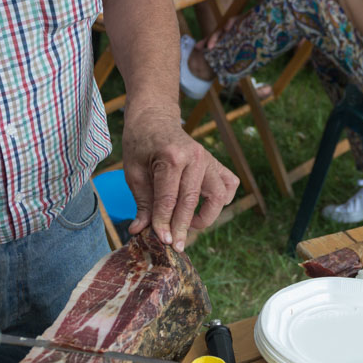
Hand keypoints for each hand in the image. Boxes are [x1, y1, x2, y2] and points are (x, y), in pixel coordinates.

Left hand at [123, 111, 238, 251]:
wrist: (154, 117)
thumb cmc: (141, 144)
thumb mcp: (133, 172)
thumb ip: (142, 202)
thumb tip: (140, 231)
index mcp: (171, 157)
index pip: (168, 199)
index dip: (164, 223)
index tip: (162, 241)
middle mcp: (195, 157)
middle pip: (192, 201)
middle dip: (182, 227)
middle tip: (175, 245)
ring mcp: (209, 159)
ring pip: (218, 196)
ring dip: (206, 216)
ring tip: (189, 224)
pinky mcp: (216, 162)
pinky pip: (229, 184)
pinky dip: (223, 199)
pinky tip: (204, 206)